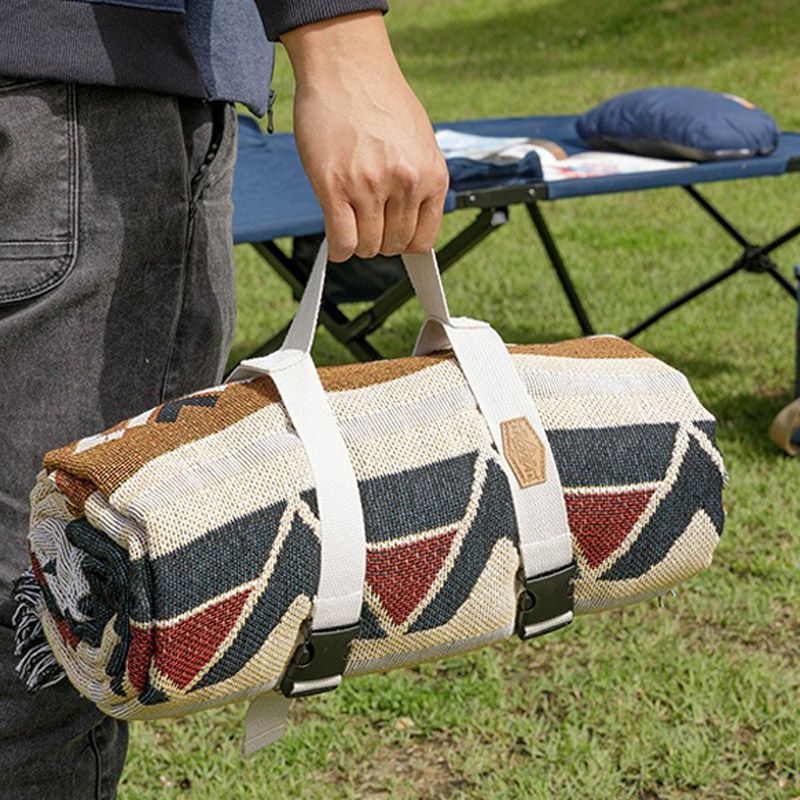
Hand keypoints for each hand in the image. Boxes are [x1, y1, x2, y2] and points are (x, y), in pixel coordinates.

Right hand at [282, 11, 448, 261]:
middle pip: (393, 246)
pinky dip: (339, 249)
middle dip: (379, 242)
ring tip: (350, 221)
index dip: (405, 244)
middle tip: (367, 224)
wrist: (347, 65)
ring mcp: (369, 186)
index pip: (423, 240)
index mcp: (431, 175)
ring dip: (357, 243)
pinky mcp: (334, 186)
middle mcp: (405, 183)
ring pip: (367, 247)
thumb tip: (411, 223)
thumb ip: (419, 183)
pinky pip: (341, 240)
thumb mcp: (419, 143)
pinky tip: (337, 239)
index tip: (392, 237)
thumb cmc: (380, 99)